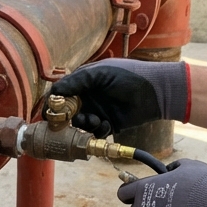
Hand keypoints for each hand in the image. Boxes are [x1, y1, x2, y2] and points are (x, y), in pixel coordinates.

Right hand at [51, 59, 189, 135]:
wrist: (155, 92)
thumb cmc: (129, 76)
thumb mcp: (100, 74)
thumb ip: (76, 81)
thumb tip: (54, 91)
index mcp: (85, 81)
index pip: (62, 93)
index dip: (55, 103)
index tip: (51, 114)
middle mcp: (90, 96)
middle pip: (69, 112)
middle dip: (69, 118)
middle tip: (76, 119)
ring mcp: (99, 111)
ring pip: (81, 124)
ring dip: (85, 125)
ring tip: (96, 121)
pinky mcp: (109, 124)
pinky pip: (95, 132)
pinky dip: (98, 131)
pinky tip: (107, 125)